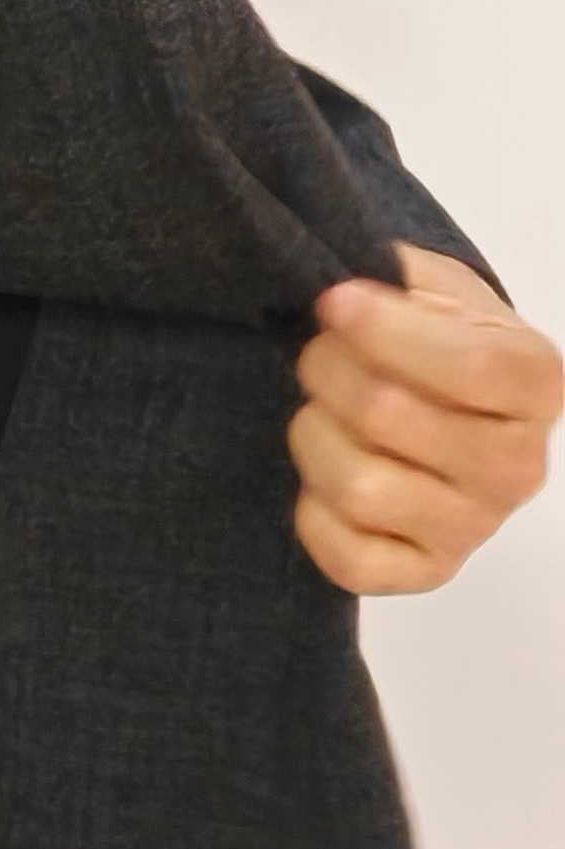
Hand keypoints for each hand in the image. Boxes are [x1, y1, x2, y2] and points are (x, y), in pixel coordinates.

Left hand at [290, 242, 559, 596]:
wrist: (439, 395)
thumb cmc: (432, 333)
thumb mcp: (431, 283)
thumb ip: (395, 276)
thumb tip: (342, 296)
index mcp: (535, 383)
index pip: (469, 366)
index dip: (383, 330)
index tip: (334, 302)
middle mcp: (519, 466)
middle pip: (387, 415)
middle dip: (326, 367)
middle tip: (320, 352)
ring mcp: (475, 527)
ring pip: (357, 486)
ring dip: (313, 432)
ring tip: (323, 410)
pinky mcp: (427, 571)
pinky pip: (345, 556)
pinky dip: (313, 509)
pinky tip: (326, 472)